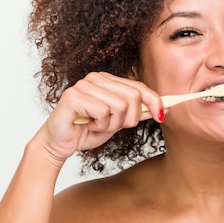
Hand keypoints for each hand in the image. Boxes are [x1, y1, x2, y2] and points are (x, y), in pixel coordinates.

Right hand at [35, 72, 163, 163]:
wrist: (60, 144)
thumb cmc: (87, 131)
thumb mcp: (118, 122)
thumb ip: (137, 113)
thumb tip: (163, 108)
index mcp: (107, 80)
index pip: (139, 86)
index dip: (154, 101)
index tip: (163, 115)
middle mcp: (96, 78)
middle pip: (134, 96)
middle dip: (130, 118)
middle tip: (114, 126)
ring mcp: (84, 85)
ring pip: (120, 105)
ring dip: (112, 124)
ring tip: (98, 126)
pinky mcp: (74, 96)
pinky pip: (103, 112)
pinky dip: (100, 125)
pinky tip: (88, 125)